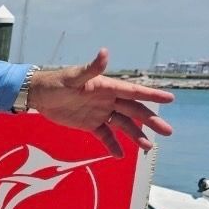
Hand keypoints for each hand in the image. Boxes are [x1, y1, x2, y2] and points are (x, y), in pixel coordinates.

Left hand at [27, 49, 174, 156]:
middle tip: (167, 132)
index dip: (152, 96)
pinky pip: (105, 136)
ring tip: (148, 147)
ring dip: (136, 135)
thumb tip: (105, 52)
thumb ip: (91, 68)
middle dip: (151, 121)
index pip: (134, 92)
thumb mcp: (73, 77)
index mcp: (108, 87)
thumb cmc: (56, 82)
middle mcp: (108, 100)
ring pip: (123, 125)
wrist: (39, 94)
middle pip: (134, 111)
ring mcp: (100, 112)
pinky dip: (113, 145)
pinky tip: (121, 156)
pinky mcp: (89, 124)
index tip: (170, 100)